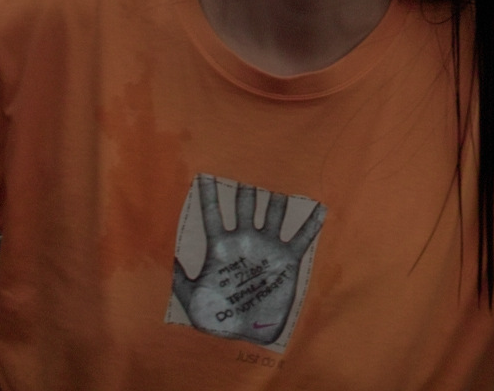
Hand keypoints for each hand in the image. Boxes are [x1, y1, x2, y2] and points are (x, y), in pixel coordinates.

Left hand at [168, 175, 326, 347]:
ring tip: (282, 175)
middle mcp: (245, 240)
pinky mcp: (287, 259)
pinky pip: (302, 237)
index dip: (208, 194)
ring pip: (272, 213)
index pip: (213, 214)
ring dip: (276, 197)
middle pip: (244, 205)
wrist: (246, 332)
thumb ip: (182, 279)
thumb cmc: (217, 316)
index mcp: (221, 247)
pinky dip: (311, 223)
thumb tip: (173, 257)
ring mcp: (267, 247)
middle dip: (245, 187)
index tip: (204, 172)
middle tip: (248, 161)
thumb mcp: (193, 299)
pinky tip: (320, 207)